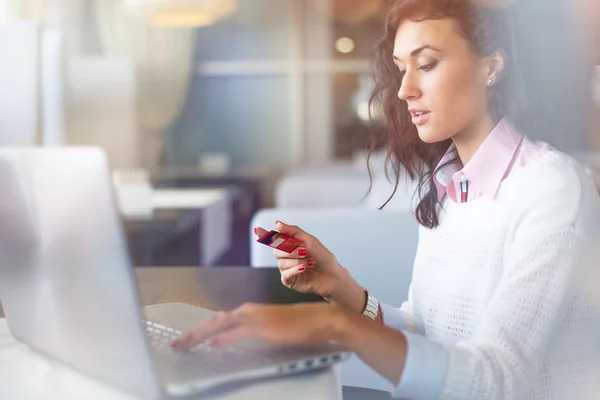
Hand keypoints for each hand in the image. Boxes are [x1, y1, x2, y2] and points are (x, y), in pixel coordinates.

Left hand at [170, 303, 342, 349]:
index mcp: (249, 311)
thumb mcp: (269, 329)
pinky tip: (214, 344)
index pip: (218, 320)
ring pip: (221, 325)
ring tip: (186, 344)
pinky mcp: (264, 327)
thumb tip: (230, 342)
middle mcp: (249, 311)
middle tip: (177, 344)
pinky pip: (239, 333)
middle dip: (193, 333)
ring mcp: (256, 318)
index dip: (200, 329)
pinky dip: (225, 338)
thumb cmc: (297, 325)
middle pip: (214, 321)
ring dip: (201, 335)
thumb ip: (250, 333)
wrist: (318, 319)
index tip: (186, 338)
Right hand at [254, 221, 343, 298]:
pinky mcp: (289, 281)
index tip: (257, 229)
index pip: (274, 239)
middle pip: (276, 251)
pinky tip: (303, 268)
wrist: (332, 275)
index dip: (265, 234)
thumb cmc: (323, 257)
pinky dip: (294, 269)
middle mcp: (286, 257)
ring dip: (296, 260)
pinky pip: (285, 274)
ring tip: (310, 262)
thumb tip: (277, 224)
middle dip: (290, 250)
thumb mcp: (309, 240)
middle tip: (304, 251)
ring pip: (281, 263)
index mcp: (290, 246)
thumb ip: (293, 231)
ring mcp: (287, 269)